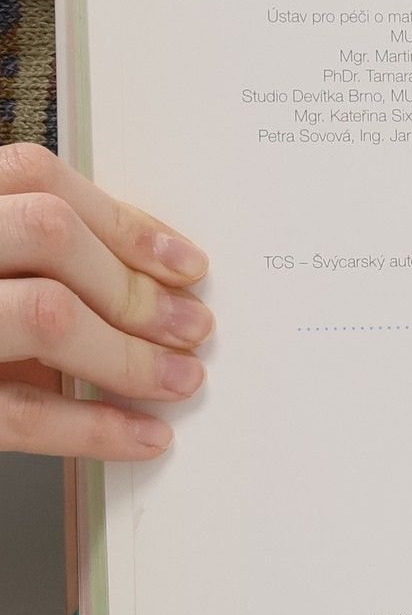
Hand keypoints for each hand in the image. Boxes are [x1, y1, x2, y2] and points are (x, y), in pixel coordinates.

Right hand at [0, 144, 210, 460]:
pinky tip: (141, 436)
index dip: (123, 221)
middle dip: (134, 286)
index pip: (34, 178)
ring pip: (44, 314)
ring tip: (178, 380)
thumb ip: (22, 260)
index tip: (186, 264)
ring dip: (128, 354)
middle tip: (191, 328)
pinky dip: (92, 428)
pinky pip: (17, 413)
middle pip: (48, 234)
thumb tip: (150, 279)